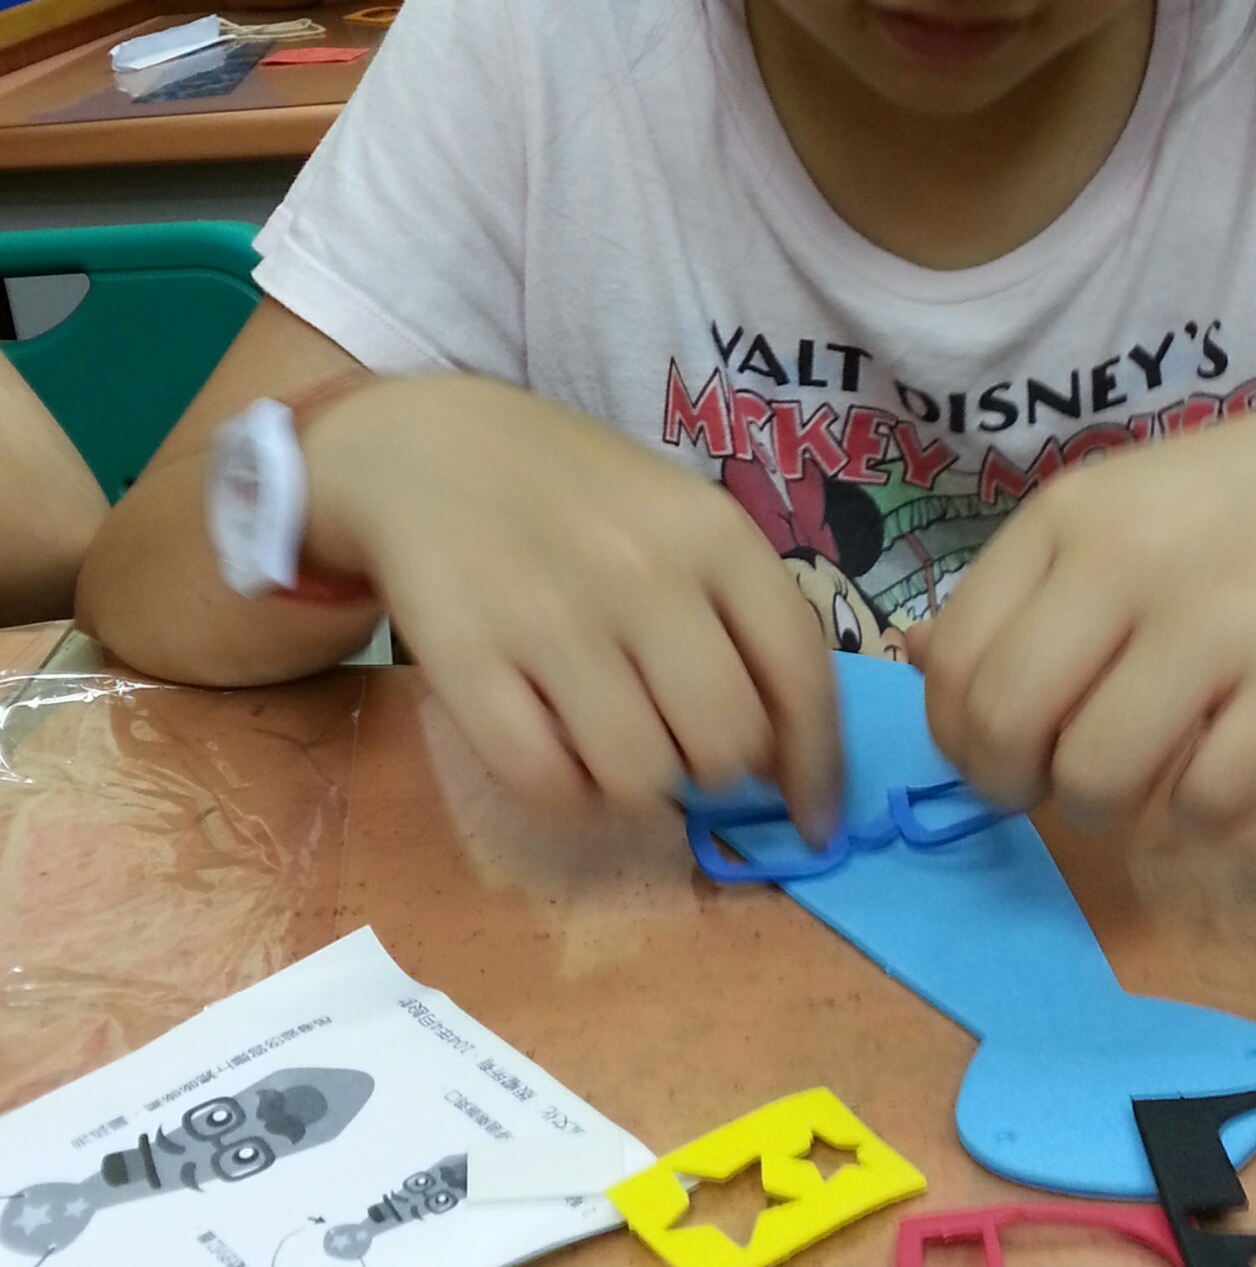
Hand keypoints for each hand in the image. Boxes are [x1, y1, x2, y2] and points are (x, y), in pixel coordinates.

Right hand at [305, 378, 839, 834]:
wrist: (428, 446)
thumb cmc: (578, 498)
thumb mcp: (681, 521)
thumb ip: (742, 618)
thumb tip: (788, 761)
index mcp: (714, 534)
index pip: (801, 674)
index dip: (818, 765)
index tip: (814, 820)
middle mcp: (643, 573)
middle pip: (726, 743)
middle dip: (713, 767)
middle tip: (675, 739)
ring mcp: (551, 615)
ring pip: (641, 778)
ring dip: (635, 785)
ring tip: (605, 736)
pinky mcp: (465, 656)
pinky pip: (546, 783)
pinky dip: (562, 792)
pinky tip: (551, 746)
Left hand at [912, 391, 1255, 831]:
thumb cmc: (1247, 501)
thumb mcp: (1116, 507)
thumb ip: (1027, 587)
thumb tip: (921, 667)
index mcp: (1066, 519)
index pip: (951, 660)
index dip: (957, 736)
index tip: (998, 751)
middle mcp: (1126, 565)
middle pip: (1004, 727)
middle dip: (1014, 786)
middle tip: (1056, 781)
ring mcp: (1217, 622)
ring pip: (1094, 778)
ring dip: (1105, 809)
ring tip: (1146, 774)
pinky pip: (1204, 802)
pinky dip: (1196, 815)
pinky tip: (1219, 770)